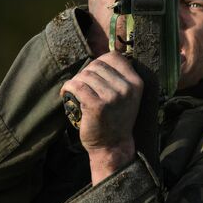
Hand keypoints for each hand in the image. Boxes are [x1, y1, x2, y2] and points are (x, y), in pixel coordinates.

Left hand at [60, 51, 142, 182]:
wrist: (113, 146)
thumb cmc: (116, 119)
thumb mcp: (127, 96)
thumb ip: (119, 78)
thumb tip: (100, 57)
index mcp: (136, 83)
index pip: (115, 57)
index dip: (100, 61)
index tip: (94, 72)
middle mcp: (126, 88)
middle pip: (97, 65)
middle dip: (85, 73)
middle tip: (82, 85)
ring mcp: (112, 97)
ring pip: (85, 75)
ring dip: (76, 81)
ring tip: (75, 91)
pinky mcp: (97, 105)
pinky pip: (77, 86)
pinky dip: (68, 87)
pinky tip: (66, 93)